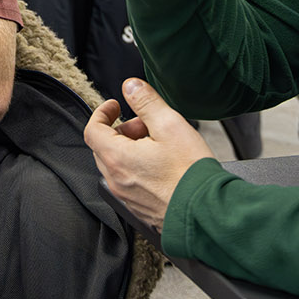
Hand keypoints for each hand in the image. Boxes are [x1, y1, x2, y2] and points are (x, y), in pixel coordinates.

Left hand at [84, 78, 216, 230]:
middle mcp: (117, 180)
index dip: (102, 112)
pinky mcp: (139, 206)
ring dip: (130, 148)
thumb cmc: (190, 173)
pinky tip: (162, 163)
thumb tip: (131, 87)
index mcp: (117, 158)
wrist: (206, 211)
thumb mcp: (170, 125)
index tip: (115, 105)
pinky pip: (129, 180)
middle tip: (146, 124)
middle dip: (122, 129)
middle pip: (105, 146)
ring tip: (159, 143)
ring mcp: (127, 196)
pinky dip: (137, 166)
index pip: (92, 129)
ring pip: (117, 164)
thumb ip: (146, 102)